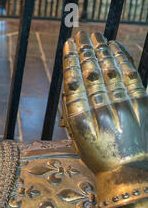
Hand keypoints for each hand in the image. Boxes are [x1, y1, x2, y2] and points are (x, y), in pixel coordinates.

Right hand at [62, 31, 147, 207]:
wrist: (130, 172)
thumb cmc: (99, 157)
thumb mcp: (77, 140)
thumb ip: (72, 114)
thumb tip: (69, 89)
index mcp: (81, 122)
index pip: (74, 83)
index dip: (70, 62)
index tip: (67, 46)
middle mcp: (101, 111)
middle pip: (91, 73)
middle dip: (85, 50)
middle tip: (81, 35)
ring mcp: (123, 107)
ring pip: (110, 71)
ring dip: (102, 51)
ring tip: (96, 36)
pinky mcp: (142, 105)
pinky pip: (131, 77)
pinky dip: (123, 60)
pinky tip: (116, 47)